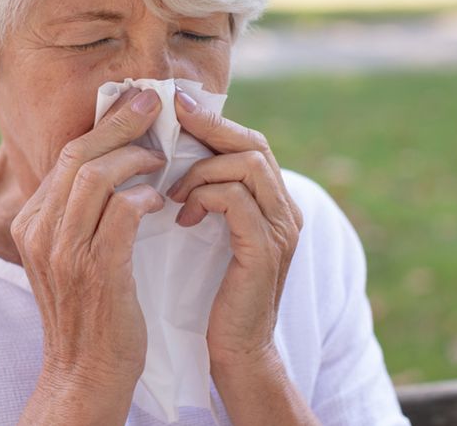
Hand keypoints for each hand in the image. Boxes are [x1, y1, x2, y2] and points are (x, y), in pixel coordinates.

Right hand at [10, 87, 165, 389]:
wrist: (85, 374)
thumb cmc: (88, 312)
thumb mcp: (69, 256)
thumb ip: (79, 213)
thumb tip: (112, 166)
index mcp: (31, 222)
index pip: (66, 156)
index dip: (104, 125)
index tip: (134, 105)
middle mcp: (39, 231)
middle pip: (77, 155)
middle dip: (120, 123)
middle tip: (153, 104)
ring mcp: (64, 251)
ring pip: (95, 176)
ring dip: (135, 157)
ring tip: (162, 156)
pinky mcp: (96, 271)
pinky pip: (120, 213)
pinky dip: (143, 197)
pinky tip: (160, 200)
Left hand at [164, 86, 304, 368]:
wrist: (234, 351)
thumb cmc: (213, 294)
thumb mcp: (210, 234)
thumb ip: (206, 195)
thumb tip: (170, 152)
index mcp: (274, 202)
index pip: (250, 142)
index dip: (214, 121)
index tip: (175, 106)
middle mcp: (286, 210)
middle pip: (253, 144)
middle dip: (208, 128)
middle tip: (169, 121)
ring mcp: (281, 229)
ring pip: (246, 165)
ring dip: (200, 169)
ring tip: (172, 192)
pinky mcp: (265, 250)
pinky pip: (236, 200)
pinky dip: (205, 197)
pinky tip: (182, 216)